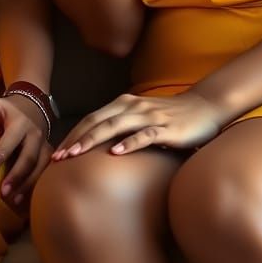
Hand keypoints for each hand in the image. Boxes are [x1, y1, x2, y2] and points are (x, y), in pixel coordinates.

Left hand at [0, 94, 52, 208]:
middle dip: (17, 175)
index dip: (2, 152)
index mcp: (20, 122)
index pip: (12, 138)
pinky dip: (37, 188)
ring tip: (15, 201)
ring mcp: (44, 146)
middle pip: (29, 157)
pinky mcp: (49, 157)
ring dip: (29, 185)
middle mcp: (35, 135)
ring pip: (41, 167)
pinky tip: (27, 202)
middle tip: (4, 192)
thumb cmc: (4, 111)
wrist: (31, 108)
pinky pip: (46, 173)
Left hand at [52, 90, 225, 158]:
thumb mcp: (141, 118)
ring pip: (114, 126)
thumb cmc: (170, 117)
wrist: (205, 107)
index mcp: (123, 104)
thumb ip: (122, 127)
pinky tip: (115, 153)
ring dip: (92, 140)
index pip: (91, 118)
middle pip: (96, 121)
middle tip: (58, 158)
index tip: (55, 153)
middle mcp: (132, 106)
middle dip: (75, 139)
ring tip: (76, 155)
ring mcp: (149, 116)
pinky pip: (144, 135)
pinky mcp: (166, 128)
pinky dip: (128, 143)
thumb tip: (97, 148)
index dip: (72, 134)